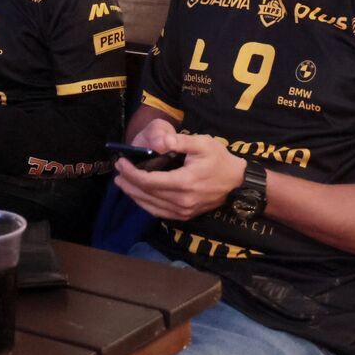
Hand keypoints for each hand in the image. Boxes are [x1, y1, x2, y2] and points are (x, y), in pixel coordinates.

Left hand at [113, 126, 246, 221]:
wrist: (238, 182)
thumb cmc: (219, 159)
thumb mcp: (203, 143)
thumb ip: (180, 141)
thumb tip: (162, 139)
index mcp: (184, 182)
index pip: (149, 181)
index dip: (131, 173)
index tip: (120, 163)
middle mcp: (182, 200)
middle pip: (146, 194)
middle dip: (128, 183)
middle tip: (117, 172)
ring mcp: (184, 211)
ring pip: (150, 206)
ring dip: (134, 195)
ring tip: (122, 183)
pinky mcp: (186, 216)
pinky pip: (159, 213)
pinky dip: (145, 205)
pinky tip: (138, 196)